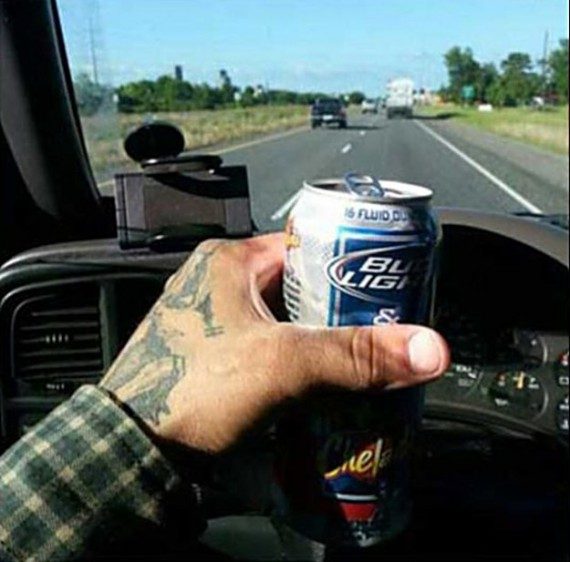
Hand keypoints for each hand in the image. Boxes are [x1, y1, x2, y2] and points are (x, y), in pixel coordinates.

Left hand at [100, 234, 449, 453]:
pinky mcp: (212, 356)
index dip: (349, 264)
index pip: (307, 246)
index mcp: (229, 260)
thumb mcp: (284, 362)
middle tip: (377, 330)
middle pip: (299, 288)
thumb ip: (357, 355)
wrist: (136, 451)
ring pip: (283, 321)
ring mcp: (213, 321)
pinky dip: (293, 360)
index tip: (383, 287)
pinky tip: (317, 382)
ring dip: (316, 339)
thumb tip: (430, 348)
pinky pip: (266, 347)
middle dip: (338, 309)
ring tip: (355, 358)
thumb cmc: (194, 388)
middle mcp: (217, 284)